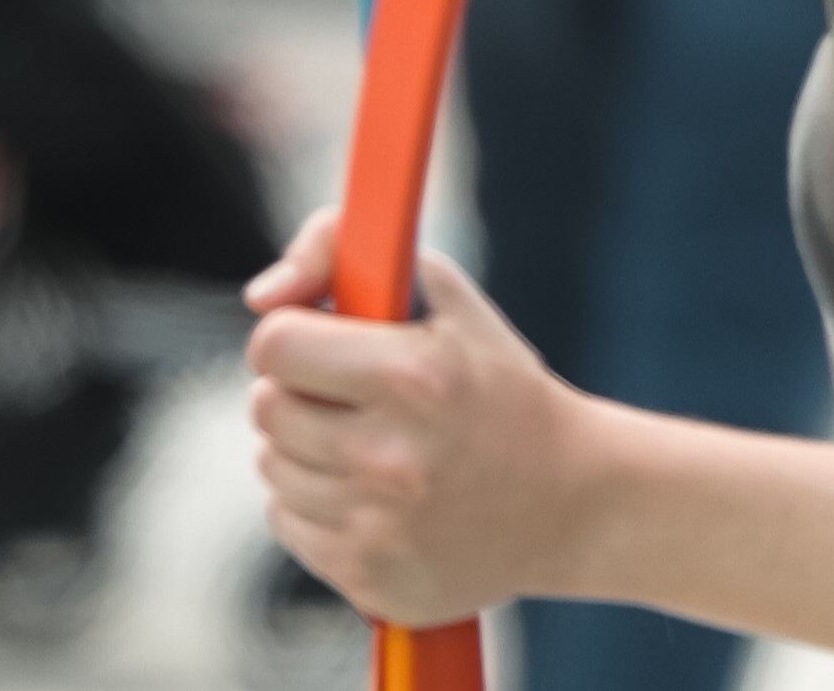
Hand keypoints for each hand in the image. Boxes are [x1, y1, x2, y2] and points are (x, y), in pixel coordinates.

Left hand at [244, 208, 601, 627]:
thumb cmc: (496, 384)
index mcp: (412, 377)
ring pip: (272, 469)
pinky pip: (288, 524)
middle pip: (265, 409)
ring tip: (369, 445)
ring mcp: (382, 530)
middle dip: (297, 392)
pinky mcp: (373, 581)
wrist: (573, 501)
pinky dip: (316, 505)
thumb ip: (337, 252)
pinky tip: (372, 495)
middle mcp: (392, 459)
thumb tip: (260, 296)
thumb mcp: (440, 293)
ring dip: (304, 450)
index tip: (320, 342)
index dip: (291, 336)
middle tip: (346, 395)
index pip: (274, 345)